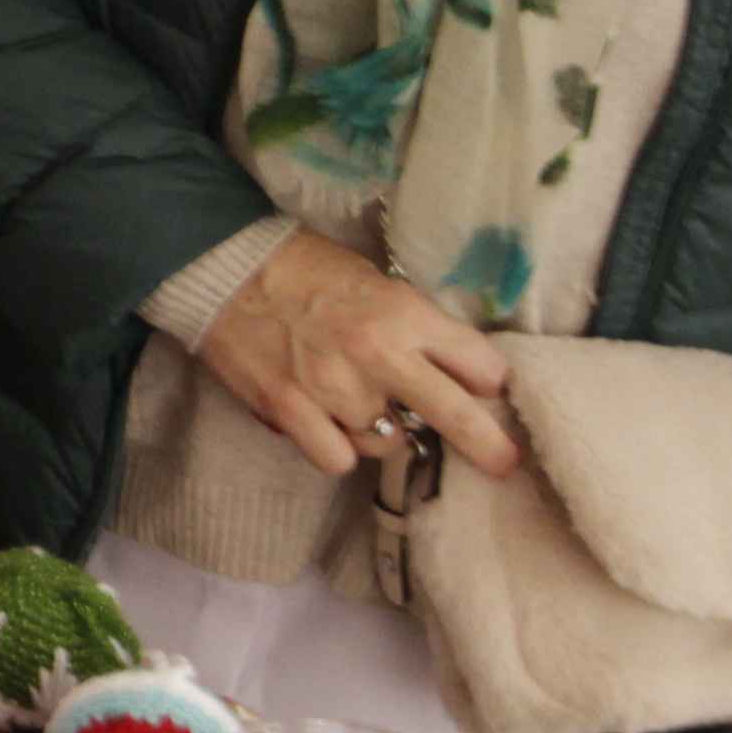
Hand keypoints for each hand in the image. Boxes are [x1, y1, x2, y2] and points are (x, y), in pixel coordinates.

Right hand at [192, 231, 519, 482]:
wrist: (227, 267)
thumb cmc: (310, 271)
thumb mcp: (381, 284)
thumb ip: (420, 329)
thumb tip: (459, 376)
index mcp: (406, 314)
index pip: (480, 366)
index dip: (487, 381)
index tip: (483, 390)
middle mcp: (378, 354)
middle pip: (455, 417)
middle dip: (489, 446)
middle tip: (504, 465)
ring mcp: (333, 387)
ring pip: (388, 444)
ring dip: (381, 432)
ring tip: (357, 405)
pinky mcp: (290, 409)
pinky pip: (338, 459)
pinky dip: (336, 448)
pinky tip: (325, 424)